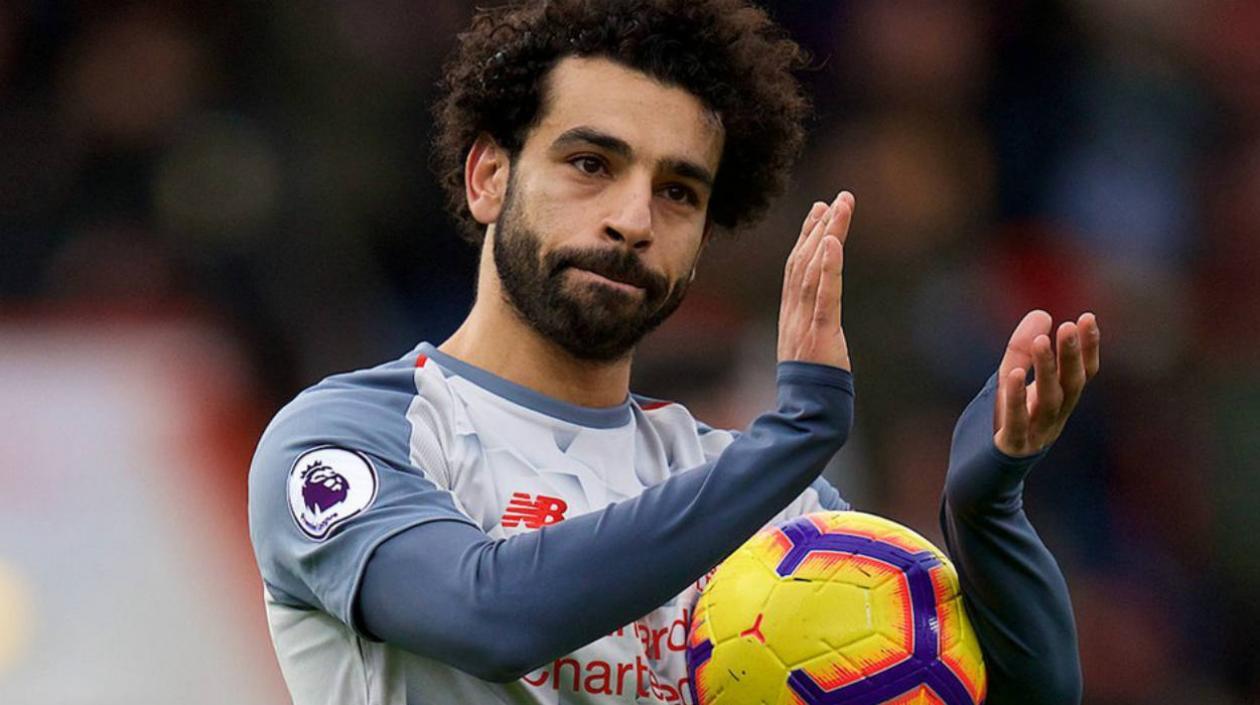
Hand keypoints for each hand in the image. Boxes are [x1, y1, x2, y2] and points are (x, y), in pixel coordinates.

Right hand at [778, 191, 854, 369]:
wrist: (809, 414)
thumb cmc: (813, 386)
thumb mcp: (811, 348)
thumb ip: (813, 326)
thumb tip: (822, 314)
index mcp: (792, 315)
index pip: (797, 267)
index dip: (807, 237)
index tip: (820, 210)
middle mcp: (794, 313)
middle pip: (803, 261)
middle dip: (820, 227)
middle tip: (836, 198)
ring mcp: (804, 323)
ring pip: (812, 269)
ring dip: (827, 234)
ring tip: (840, 207)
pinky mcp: (820, 334)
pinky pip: (824, 295)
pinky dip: (827, 267)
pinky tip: (832, 241)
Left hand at [993, 310, 1100, 455]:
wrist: (976, 482)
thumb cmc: (996, 429)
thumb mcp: (1007, 383)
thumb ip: (1022, 351)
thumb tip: (1042, 312)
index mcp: (1056, 405)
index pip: (1081, 375)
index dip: (1087, 348)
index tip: (1088, 317)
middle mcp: (1052, 420)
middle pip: (1070, 386)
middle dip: (1072, 356)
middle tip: (1070, 324)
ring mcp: (1033, 436)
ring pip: (1048, 402)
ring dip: (1047, 371)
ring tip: (1043, 341)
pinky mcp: (1008, 449)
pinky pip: (1016, 423)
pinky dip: (1016, 399)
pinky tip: (1013, 376)